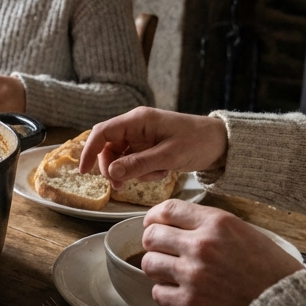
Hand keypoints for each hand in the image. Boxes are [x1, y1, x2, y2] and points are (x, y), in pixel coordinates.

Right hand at [79, 107, 228, 187]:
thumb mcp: (168, 156)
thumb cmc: (198, 141)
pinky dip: (143, 172)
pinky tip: (163, 172)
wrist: (222, 143)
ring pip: (121, 158)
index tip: (83, 171)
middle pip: (108, 148)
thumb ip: (138, 164)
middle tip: (120, 185)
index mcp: (138, 120)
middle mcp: (136, 127)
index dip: (89, 151)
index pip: (102, 132)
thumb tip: (111, 173)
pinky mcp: (149, 149)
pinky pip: (134, 163)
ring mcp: (142, 138)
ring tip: (153, 176)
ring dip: (130, 172)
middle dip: (112, 168)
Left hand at [140, 200, 303, 305]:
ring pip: (149, 264)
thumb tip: (178, 225)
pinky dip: (165, 293)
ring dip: (158, 268)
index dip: (154, 217)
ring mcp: (193, 275)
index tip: (153, 223)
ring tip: (171, 273)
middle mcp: (202, 245)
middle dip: (153, 243)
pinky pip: (157, 293)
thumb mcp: (245, 233)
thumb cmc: (271, 272)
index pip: (167, 209)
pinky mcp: (190, 303)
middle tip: (161, 250)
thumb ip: (211, 226)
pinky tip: (180, 293)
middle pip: (151, 236)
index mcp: (217, 223)